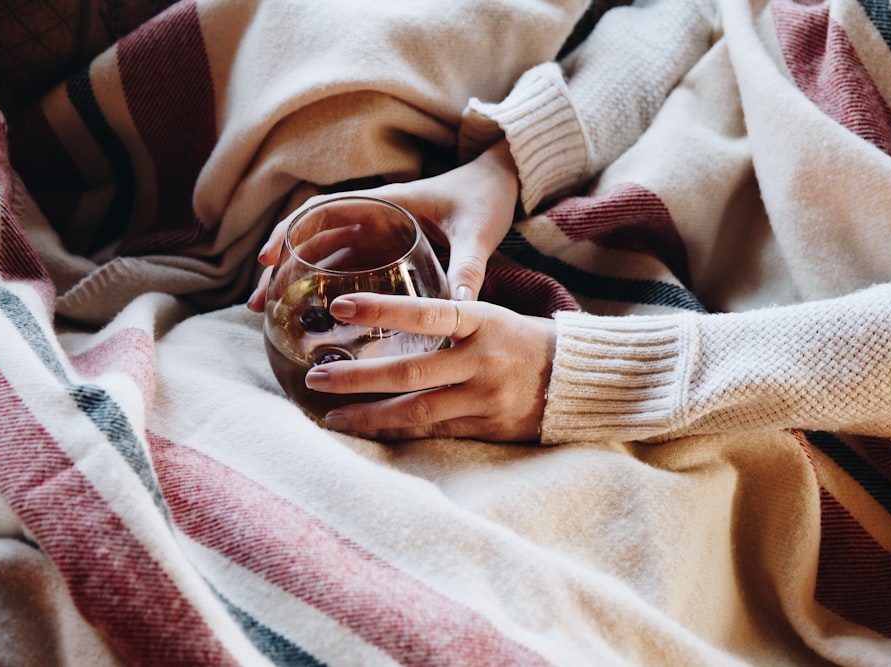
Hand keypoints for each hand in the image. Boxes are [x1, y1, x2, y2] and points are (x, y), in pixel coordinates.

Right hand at [247, 139, 518, 311]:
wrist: (502, 184)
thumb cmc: (485, 198)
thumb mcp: (477, 231)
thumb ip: (468, 267)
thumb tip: (460, 309)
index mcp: (386, 203)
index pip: (322, 210)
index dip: (290, 231)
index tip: (268, 259)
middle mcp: (375, 218)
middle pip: (313, 240)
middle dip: (282, 268)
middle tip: (258, 303)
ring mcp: (379, 237)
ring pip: (326, 258)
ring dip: (298, 281)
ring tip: (274, 316)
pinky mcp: (390, 253)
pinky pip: (350, 270)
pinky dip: (327, 289)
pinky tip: (316, 319)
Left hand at [302, 293, 555, 441]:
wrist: (573, 379)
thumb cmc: (520, 339)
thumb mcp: (488, 317)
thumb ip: (446, 321)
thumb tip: (384, 320)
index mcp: (482, 321)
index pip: (427, 312)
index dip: (383, 309)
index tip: (341, 305)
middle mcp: (482, 360)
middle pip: (411, 372)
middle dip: (358, 378)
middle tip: (317, 377)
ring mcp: (485, 397)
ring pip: (418, 411)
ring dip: (370, 415)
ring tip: (332, 416)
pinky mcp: (487, 427)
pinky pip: (434, 432)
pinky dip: (398, 432)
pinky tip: (369, 430)